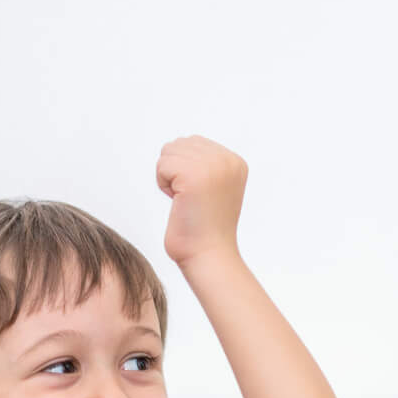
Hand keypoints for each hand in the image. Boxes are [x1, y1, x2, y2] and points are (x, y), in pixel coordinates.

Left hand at [156, 136, 247, 267]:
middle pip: (179, 144)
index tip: (200, 195)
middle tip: (191, 199)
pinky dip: (164, 186)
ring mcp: (212, 166)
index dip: (186, 169)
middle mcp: (227, 159)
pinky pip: (162, 166)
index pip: (193, 143)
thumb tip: (179, 145)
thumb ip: (204, 163)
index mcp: (235, 161)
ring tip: (186, 200)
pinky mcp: (193, 175)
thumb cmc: (205, 228)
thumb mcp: (214, 187)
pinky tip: (179, 203)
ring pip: (169, 153)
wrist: (208, 255)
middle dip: (176, 171)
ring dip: (169, 178)